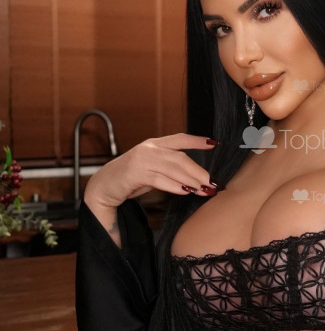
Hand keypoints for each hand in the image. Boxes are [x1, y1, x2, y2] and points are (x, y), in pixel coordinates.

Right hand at [84, 133, 219, 209]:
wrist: (104, 186)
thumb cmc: (132, 178)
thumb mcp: (153, 168)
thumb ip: (170, 168)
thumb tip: (196, 178)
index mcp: (155, 144)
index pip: (180, 139)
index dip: (197, 141)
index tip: (215, 143)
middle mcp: (149, 149)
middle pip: (180, 157)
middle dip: (198, 171)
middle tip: (212, 182)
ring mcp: (141, 160)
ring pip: (172, 168)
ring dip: (190, 180)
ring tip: (203, 189)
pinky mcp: (134, 173)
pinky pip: (158, 179)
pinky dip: (174, 185)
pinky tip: (185, 191)